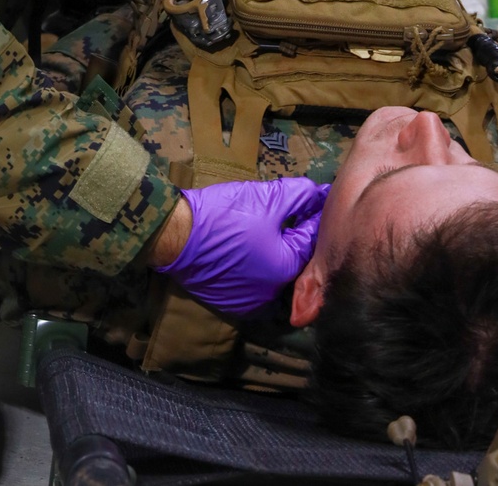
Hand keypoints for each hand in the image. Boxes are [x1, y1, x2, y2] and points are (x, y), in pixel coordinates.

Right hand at [151, 178, 329, 313]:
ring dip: (277, 254)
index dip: (313, 216)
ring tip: (269, 230)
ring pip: (276, 274)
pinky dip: (257, 268)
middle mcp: (275, 294)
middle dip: (296, 237)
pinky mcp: (234, 303)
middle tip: (292, 213)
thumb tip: (321, 194)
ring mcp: (253, 303)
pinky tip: (250, 247)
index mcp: (288, 268)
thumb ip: (299, 196)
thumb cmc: (224, 215)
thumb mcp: (266, 198)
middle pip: (296, 260)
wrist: (176, 236)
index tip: (316, 201)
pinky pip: (256, 284)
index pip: (312, 239)